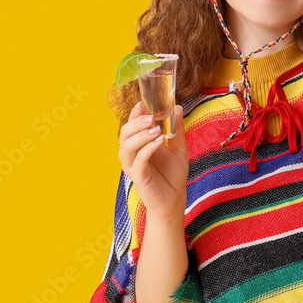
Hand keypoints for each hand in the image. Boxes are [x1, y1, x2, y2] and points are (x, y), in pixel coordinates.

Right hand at [118, 101, 188, 221]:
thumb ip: (176, 128)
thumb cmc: (173, 174)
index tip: (143, 103)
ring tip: (156, 129)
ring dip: (141, 135)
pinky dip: (148, 149)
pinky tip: (159, 141)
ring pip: (127, 147)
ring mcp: (133, 166)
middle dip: (136, 122)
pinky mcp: (138, 177)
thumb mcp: (178, 147)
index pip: (131, 126)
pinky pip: (138, 160)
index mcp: (139, 145)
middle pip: (124, 134)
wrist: (175, 199)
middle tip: (152, 117)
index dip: (134, 114)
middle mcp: (132, 154)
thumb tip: (176, 107)